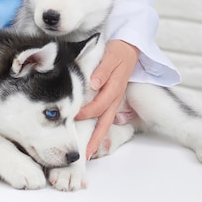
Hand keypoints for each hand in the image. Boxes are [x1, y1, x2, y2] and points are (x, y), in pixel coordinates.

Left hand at [76, 39, 139, 159]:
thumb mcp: (111, 57)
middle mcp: (115, 97)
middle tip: (84, 153)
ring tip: (89, 153)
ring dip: (98, 138)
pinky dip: (101, 129)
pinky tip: (93, 137)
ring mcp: (115, 100)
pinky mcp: (113, 99)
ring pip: (106, 123)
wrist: (130, 48)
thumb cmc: (118, 52)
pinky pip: (107, 117)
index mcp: (113, 88)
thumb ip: (103, 70)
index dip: (85, 113)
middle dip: (94, 139)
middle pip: (104, 122)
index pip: (98, 106)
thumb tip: (94, 83)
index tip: (72, 118)